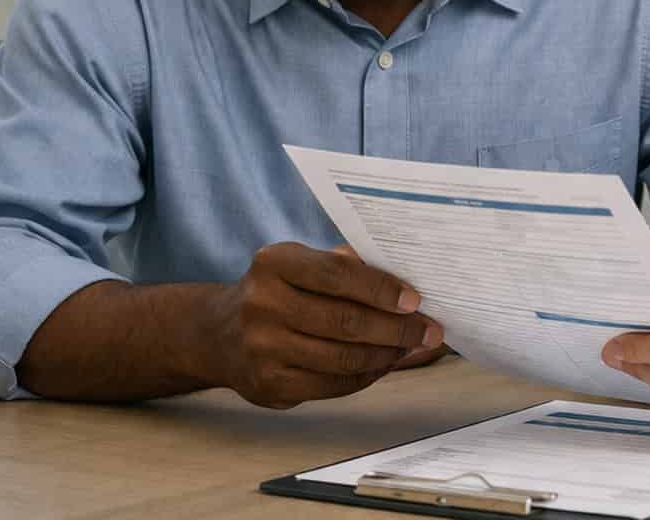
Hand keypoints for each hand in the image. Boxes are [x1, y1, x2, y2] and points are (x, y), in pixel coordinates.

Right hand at [203, 242, 443, 407]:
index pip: (337, 275)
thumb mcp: (305, 264)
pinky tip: (384, 365)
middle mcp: (262, 304)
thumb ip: (350, 268)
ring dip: (386, 356)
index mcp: (275, 263)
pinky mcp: (267, 385)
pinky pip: (331, 386)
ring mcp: (261, 348)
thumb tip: (410, 291)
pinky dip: (365, 377)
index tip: (415, 301)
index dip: (381, 289)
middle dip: (396, 329)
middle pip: (344, 322)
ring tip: (411, 348)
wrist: (220, 334)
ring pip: (342, 359)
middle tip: (429, 331)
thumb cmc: (283, 291)